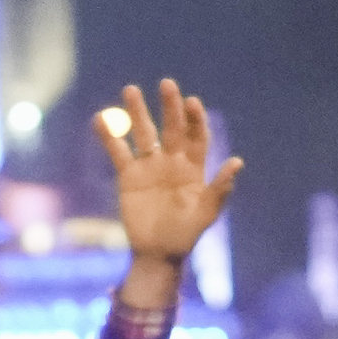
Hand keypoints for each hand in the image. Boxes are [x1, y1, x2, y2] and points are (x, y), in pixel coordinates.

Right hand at [98, 80, 239, 266]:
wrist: (157, 254)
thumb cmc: (185, 236)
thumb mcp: (205, 214)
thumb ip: (219, 189)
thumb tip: (238, 162)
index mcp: (194, 168)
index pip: (196, 137)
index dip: (195, 119)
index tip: (192, 103)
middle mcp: (172, 161)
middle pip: (171, 127)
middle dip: (170, 107)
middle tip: (167, 85)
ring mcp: (149, 166)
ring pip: (144, 133)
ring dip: (137, 112)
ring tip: (131, 90)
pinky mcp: (128, 175)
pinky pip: (118, 151)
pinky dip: (109, 136)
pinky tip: (100, 119)